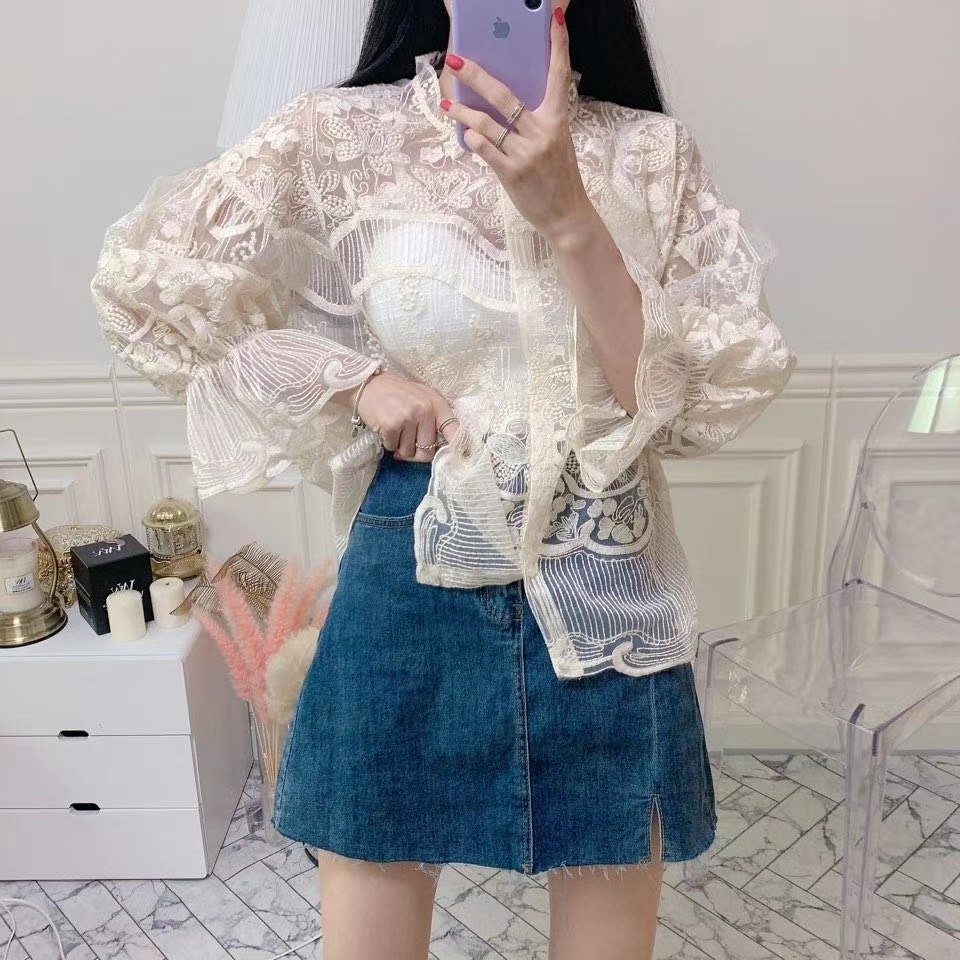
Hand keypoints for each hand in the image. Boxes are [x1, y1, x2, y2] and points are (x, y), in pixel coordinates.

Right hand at [350, 371, 461, 462]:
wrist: (367, 384)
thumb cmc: (397, 394)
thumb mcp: (422, 398)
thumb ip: (435, 418)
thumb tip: (445, 446)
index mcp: (437, 404)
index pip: (455, 431)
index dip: (458, 449)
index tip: (460, 460)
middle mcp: (425, 410)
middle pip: (428, 452)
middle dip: (416, 453)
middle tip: (407, 444)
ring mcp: (408, 417)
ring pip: (409, 452)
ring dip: (400, 448)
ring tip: (395, 431)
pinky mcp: (391, 425)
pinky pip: (393, 448)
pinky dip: (388, 443)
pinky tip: (385, 429)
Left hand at [441, 5, 594, 240]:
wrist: (566, 215)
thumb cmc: (558, 176)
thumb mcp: (556, 141)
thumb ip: (536, 120)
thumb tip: (504, 101)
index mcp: (557, 119)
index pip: (559, 75)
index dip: (558, 45)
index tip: (553, 17)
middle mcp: (542, 132)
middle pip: (504, 95)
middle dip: (476, 76)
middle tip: (456, 60)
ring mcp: (526, 153)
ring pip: (486, 124)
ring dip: (463, 112)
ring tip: (448, 104)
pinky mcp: (512, 173)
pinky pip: (484, 149)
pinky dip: (472, 140)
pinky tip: (463, 134)